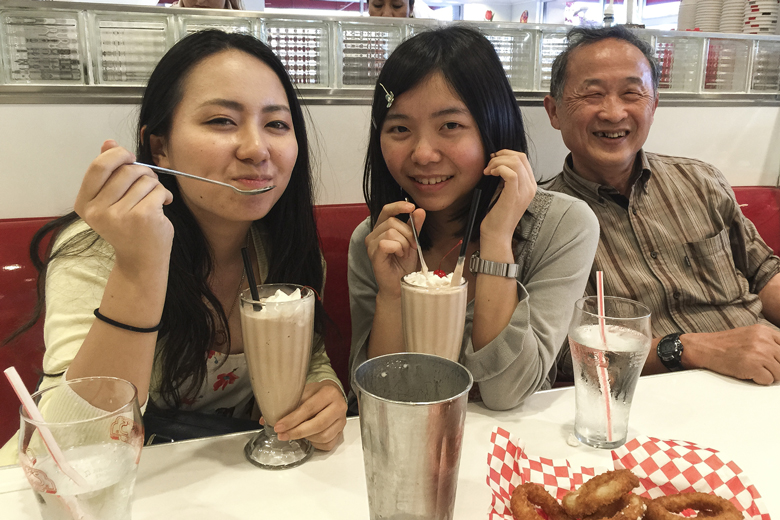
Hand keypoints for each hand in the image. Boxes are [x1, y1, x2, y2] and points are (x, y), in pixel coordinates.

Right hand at [74, 140, 173, 275]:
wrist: (141, 260)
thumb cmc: (128, 227)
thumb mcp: (111, 200)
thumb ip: (108, 171)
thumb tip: (109, 142)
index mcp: (85, 204)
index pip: (98, 166)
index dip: (117, 155)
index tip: (129, 158)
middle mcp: (98, 211)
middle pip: (126, 170)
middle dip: (142, 171)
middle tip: (147, 183)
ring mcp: (120, 215)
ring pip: (144, 179)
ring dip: (154, 185)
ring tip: (153, 199)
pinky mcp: (143, 216)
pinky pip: (158, 190)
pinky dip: (164, 194)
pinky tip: (162, 206)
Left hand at [271, 380, 346, 450]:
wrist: (331, 394)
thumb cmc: (316, 393)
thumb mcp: (303, 392)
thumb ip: (287, 404)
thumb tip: (265, 419)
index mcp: (328, 393)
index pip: (309, 409)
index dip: (292, 420)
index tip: (278, 426)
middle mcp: (338, 406)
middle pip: (318, 424)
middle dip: (297, 432)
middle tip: (282, 435)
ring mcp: (341, 421)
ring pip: (323, 436)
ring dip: (306, 438)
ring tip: (294, 434)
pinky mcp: (342, 432)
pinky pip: (328, 444)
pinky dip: (315, 444)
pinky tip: (307, 438)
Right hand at [364, 201, 425, 299]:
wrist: (400, 283)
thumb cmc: (403, 264)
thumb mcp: (412, 241)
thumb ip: (414, 226)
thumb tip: (419, 210)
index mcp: (381, 229)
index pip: (387, 210)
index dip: (399, 206)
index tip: (412, 207)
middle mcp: (373, 234)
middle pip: (393, 222)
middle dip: (408, 233)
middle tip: (411, 247)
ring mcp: (371, 244)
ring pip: (391, 232)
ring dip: (404, 243)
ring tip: (404, 253)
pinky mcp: (373, 254)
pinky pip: (386, 243)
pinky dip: (398, 248)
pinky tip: (399, 256)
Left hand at [479, 150, 536, 247]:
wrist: (497, 235)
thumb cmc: (497, 215)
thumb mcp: (503, 191)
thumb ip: (505, 177)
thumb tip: (497, 160)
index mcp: (529, 185)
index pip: (522, 158)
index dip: (506, 154)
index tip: (492, 161)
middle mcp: (530, 187)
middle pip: (520, 157)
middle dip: (501, 156)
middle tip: (488, 166)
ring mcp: (524, 192)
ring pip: (516, 162)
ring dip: (497, 162)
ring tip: (488, 172)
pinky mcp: (514, 196)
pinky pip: (511, 173)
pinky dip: (499, 169)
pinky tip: (491, 174)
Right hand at [681, 324, 779, 384]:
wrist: (703, 348)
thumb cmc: (723, 344)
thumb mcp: (749, 335)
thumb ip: (767, 342)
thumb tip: (779, 356)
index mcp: (764, 331)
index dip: (779, 357)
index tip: (775, 361)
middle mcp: (763, 340)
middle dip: (775, 367)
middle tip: (761, 366)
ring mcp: (759, 353)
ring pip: (779, 373)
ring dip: (768, 375)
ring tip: (752, 369)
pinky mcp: (753, 366)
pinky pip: (768, 380)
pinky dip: (759, 380)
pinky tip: (747, 373)